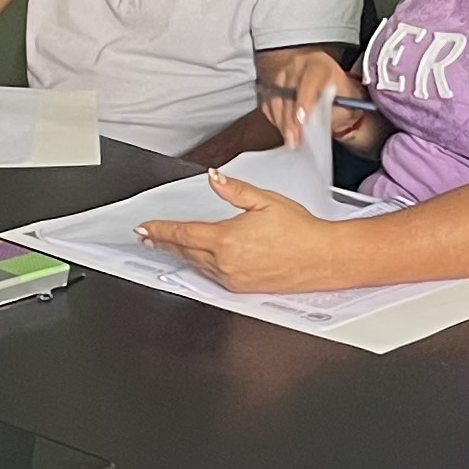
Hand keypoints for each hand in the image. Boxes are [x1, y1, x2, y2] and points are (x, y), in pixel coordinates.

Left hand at [134, 173, 342, 292]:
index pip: (183, 233)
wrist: (324, 258)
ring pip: (196, 265)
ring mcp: (233, 279)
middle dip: (165, 242)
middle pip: (185, 251)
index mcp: (227, 239)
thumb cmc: (301, 230)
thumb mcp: (266, 200)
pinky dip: (200, 265)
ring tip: (169, 245)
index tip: (144, 228)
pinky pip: (211, 276)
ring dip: (181, 254)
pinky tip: (198, 258)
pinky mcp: (242, 290)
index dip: (160, 230)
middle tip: (149, 236)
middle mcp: (226, 263)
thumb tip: (214, 179)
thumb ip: (234, 190)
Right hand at [261, 53, 377, 150]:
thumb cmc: (342, 100)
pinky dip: (276, 120)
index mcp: (319, 64)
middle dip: (290, 119)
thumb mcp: (344, 105)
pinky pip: (269, 105)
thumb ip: (329, 111)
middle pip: (288, 91)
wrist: (335, 98)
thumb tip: (313, 122)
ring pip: (275, 100)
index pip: (309, 80)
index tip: (302, 119)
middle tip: (295, 139)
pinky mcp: (274, 87)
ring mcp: (283, 75)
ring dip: (282, 123)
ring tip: (291, 140)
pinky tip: (286, 131)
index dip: (304, 100)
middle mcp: (298, 65)